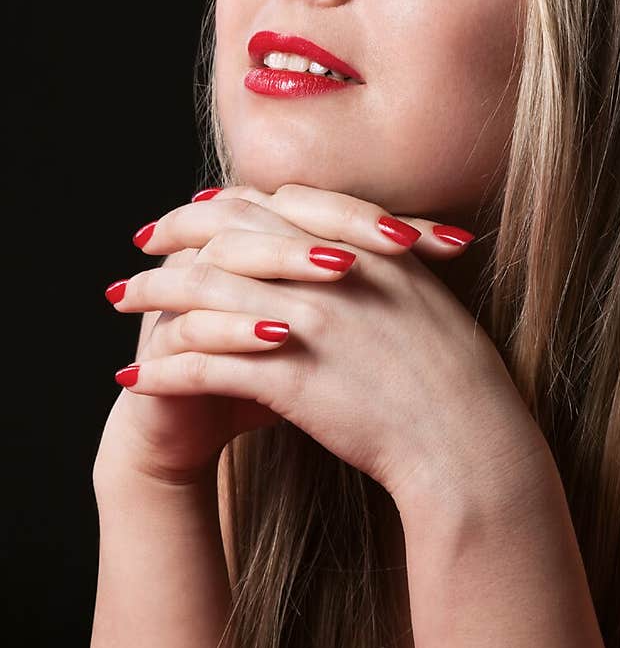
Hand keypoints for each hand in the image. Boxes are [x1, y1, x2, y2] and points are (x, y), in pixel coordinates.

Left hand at [104, 183, 545, 508]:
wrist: (470, 442)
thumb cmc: (456, 380)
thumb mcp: (421, 297)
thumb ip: (379, 262)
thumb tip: (342, 250)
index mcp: (364, 245)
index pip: (272, 205)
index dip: (222, 207)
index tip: (190, 214)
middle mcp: (332, 272)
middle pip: (228, 236)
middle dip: (173, 239)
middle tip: (138, 250)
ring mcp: (310, 322)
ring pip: (206, 294)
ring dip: (155, 297)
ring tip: (121, 303)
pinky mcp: (292, 378)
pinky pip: (207, 365)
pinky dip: (166, 369)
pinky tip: (138, 376)